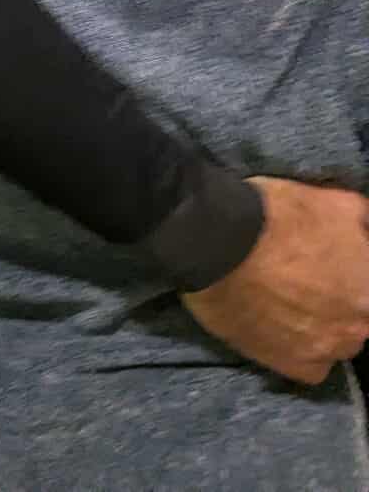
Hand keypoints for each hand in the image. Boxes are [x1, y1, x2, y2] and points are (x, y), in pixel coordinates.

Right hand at [182, 178, 368, 383]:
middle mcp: (360, 324)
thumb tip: (365, 234)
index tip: (332, 265)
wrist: (215, 242)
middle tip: (307, 279)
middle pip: (359, 317)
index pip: (367, 288)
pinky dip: (300, 350)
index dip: (351, 275)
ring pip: (337, 342)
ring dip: (322, 325)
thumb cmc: (277, 217)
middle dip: (341, 300)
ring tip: (287, 301)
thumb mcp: (335, 202)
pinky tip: (281, 327)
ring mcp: (327, 348)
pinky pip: (311, 366)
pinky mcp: (292, 365)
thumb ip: (361, 225)